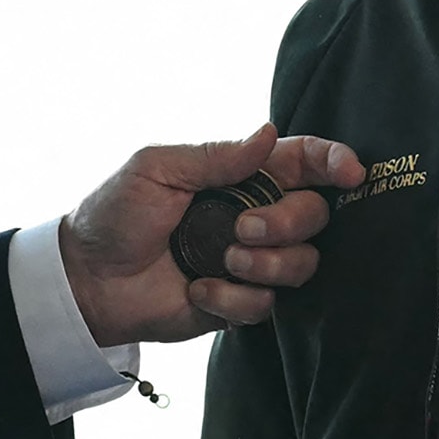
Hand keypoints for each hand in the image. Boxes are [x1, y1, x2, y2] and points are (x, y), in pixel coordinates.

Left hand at [61, 125, 364, 344]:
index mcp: (238, 175)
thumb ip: (215, 156)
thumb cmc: (114, 214)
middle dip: (288, 223)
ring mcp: (250, 261)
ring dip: (268, 263)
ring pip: (304, 263)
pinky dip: (233, 299)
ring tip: (223, 261)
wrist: (86, 281)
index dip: (335, 162)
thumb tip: (270, 133)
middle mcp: (254, 215)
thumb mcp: (155, 169)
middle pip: (315, 215)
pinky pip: (267, 305)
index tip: (352, 173)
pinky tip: (198, 290)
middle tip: (242, 230)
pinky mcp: (239, 304)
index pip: (303, 162)